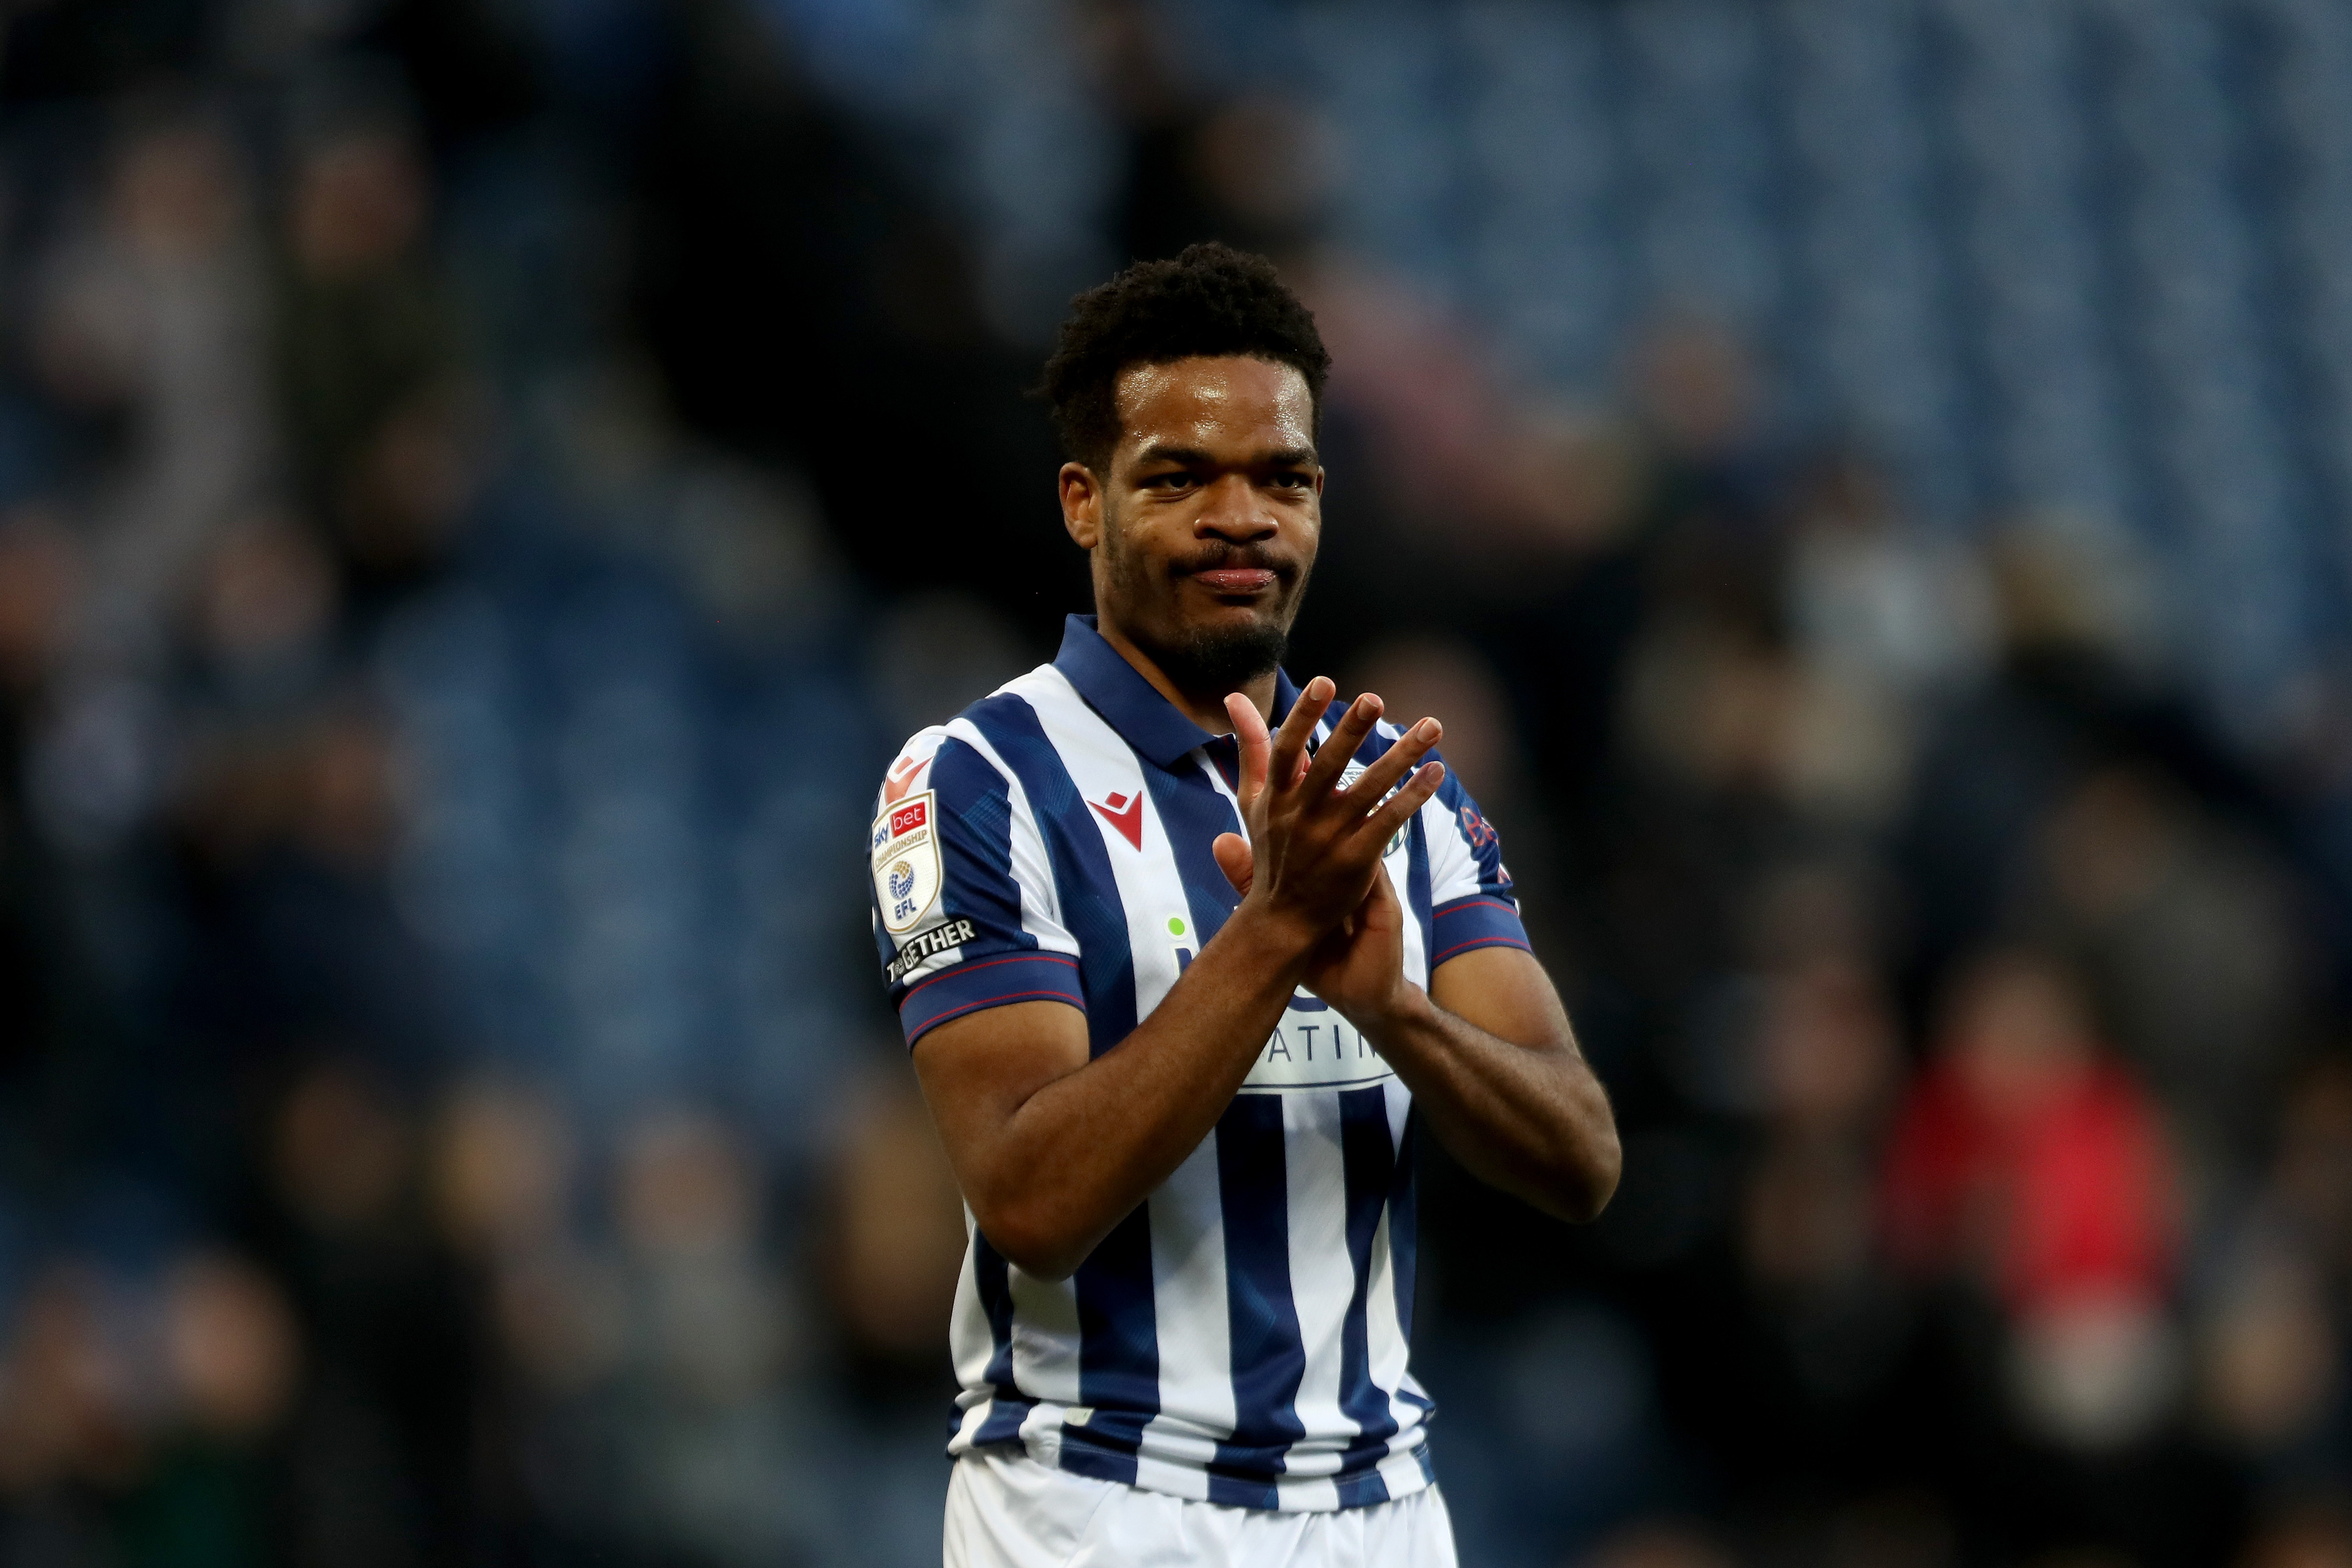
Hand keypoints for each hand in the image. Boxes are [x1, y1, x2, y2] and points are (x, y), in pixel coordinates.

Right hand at [1209, 678, 1443, 971]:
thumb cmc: (1271, 852)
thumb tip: (1234, 698)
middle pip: (1326, 767)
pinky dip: (1413, 795)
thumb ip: (1250, 749)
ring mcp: (1328, 840)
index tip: (1324, 682)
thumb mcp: (1252, 801)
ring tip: (1431, 727)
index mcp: (1274, 799)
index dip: (1303, 717)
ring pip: (1368, 789)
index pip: (1285, 751)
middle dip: (1350, 732)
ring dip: (1402, 756)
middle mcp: (1299, 817)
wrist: (1282, 923)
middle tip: (1374, 700)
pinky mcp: (1356, 862)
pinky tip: (1436, 771)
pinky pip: (1389, 821)